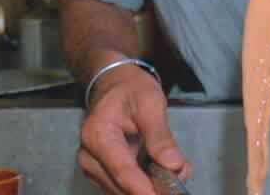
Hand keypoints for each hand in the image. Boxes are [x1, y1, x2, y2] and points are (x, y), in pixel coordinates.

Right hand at [78, 64, 191, 194]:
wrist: (114, 84)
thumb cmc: (131, 89)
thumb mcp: (150, 103)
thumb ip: (160, 136)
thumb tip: (174, 165)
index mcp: (97, 134)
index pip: (122, 170)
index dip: (144, 189)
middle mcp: (89, 155)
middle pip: (121, 186)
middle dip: (152, 188)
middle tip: (181, 175)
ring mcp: (92, 166)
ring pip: (123, 190)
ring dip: (150, 187)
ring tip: (177, 170)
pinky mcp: (101, 173)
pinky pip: (123, 187)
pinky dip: (145, 184)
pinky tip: (163, 171)